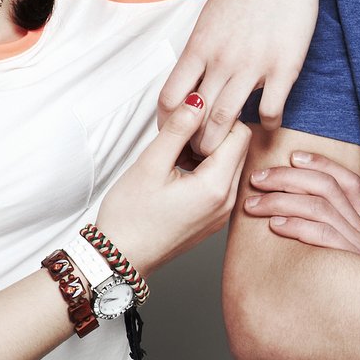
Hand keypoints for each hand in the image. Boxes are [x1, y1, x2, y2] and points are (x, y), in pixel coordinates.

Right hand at [95, 98, 253, 274]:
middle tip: (179, 137)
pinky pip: (221, 183)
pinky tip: (178, 172)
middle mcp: (228, 201)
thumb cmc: (129, 217)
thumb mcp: (150, 164)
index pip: (240, 133)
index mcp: (217, 187)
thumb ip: (178, 129)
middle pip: (238, 148)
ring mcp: (223, 212)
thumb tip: (197, 100)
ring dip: (208, 152)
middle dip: (213, 134)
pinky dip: (205, 170)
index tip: (188, 121)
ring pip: (230, 164)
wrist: (119, 258)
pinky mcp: (214, 218)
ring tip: (175, 156)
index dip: (216, 119)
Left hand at [159, 0, 320, 156]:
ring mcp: (252, 65)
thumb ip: (202, 49)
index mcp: (198, 47)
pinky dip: (269, 123)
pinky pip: (271, 110)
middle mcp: (220, 60)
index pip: (170, 98)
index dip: (169, 124)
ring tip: (227, 150)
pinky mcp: (284, 66)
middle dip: (194, 144)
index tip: (176, 134)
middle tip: (200, 154)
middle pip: (196, 117)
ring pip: (227, 119)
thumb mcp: (210, 17)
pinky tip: (269, 120)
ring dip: (224, 142)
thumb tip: (193, 76)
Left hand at [240, 150, 359, 265]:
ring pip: (320, 206)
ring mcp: (358, 244)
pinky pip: (324, 235)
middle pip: (326, 187)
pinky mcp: (352, 262)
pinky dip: (297, 226)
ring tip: (253, 205)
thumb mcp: (350, 257)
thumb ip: (328, 237)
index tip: (292, 156)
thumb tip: (285, 223)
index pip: (346, 180)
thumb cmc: (358, 291)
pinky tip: (275, 226)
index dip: (320, 163)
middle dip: (287, 177)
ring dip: (281, 201)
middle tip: (257, 179)